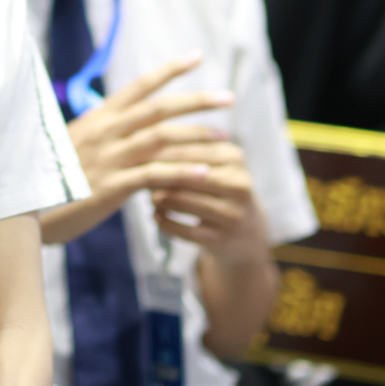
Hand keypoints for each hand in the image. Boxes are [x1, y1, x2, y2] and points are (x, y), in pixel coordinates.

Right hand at [39, 54, 234, 245]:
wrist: (21, 208)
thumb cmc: (47, 179)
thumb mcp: (71, 145)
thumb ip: (99, 134)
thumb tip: (119, 123)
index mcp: (97, 118)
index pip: (139, 86)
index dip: (169, 70)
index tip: (197, 57)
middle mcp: (104, 132)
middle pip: (159, 108)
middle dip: (197, 101)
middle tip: (229, 98)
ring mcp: (108, 158)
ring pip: (161, 138)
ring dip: (196, 137)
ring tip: (225, 139)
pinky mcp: (110, 186)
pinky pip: (153, 175)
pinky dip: (182, 173)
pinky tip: (205, 174)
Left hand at [149, 134, 266, 266]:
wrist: (247, 230)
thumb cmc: (219, 187)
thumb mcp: (214, 163)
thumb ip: (185, 149)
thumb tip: (145, 146)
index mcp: (233, 158)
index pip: (187, 150)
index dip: (159, 152)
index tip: (137, 154)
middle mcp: (238, 185)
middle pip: (185, 176)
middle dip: (157, 176)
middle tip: (138, 176)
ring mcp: (232, 214)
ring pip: (183, 202)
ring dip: (159, 199)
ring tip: (150, 197)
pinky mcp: (222, 239)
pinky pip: (184, 230)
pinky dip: (164, 222)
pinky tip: (156, 216)